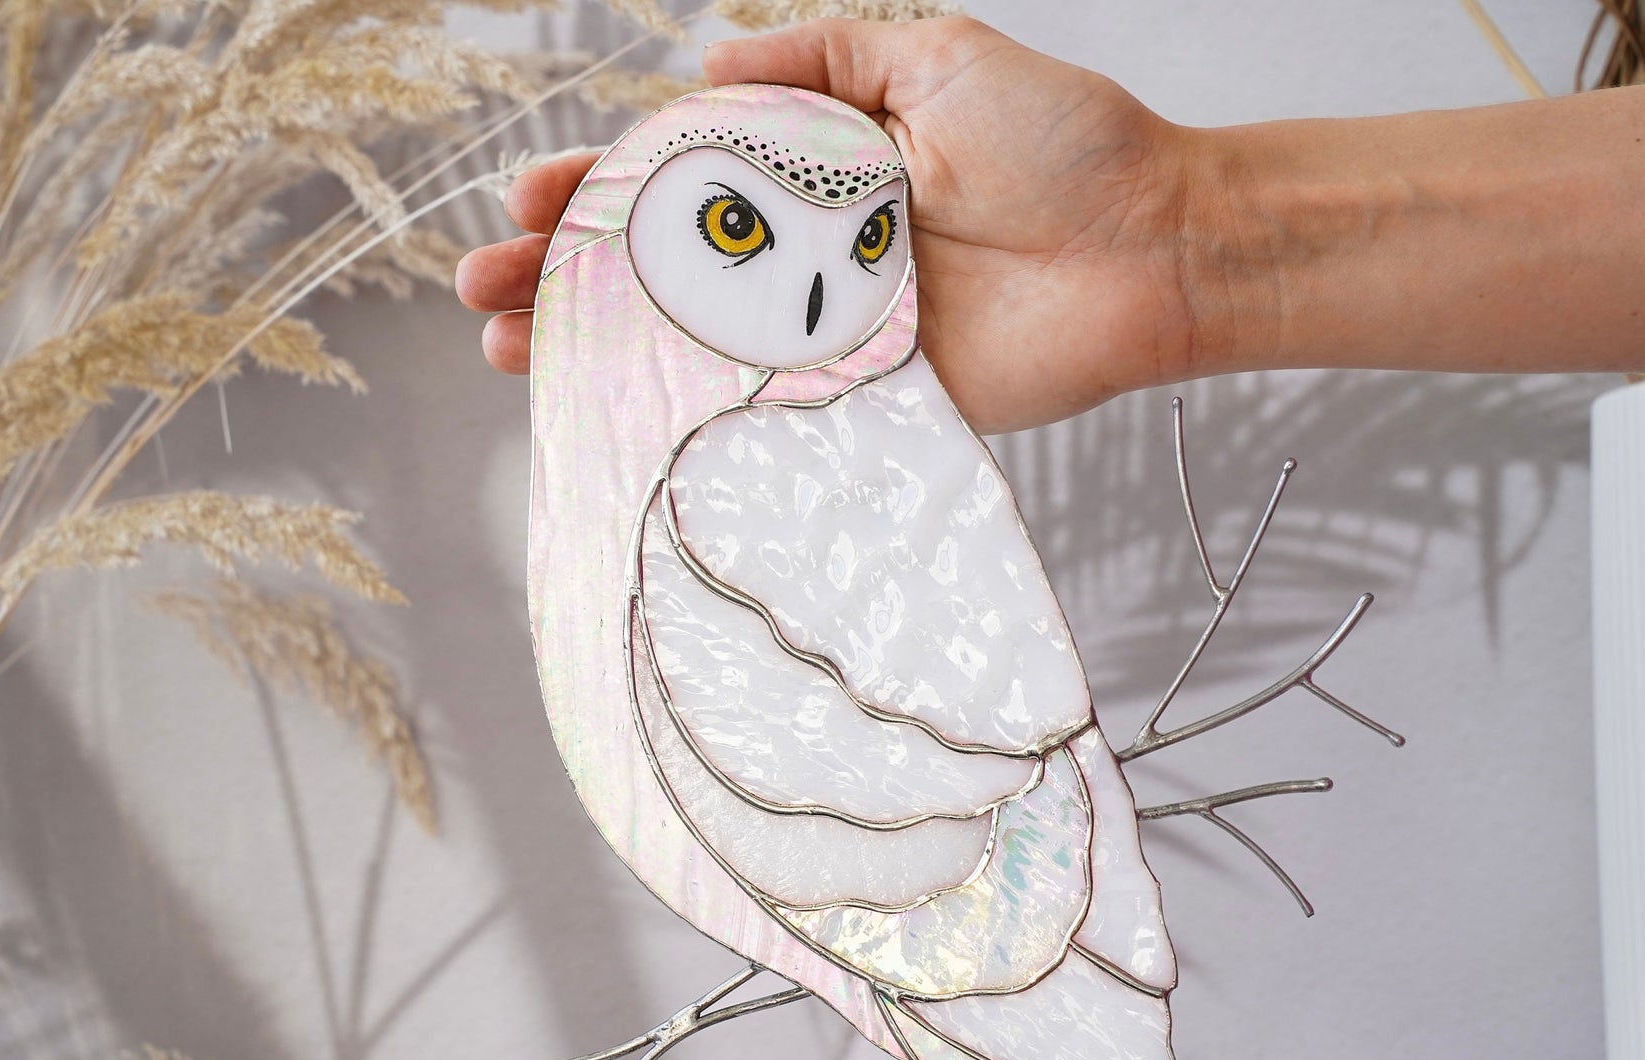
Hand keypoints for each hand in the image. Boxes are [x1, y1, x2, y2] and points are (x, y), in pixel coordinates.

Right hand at [456, 17, 1207, 433]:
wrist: (1155, 246)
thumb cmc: (1065, 140)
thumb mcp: (935, 58)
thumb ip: (823, 56)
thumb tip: (707, 69)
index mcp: (818, 168)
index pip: (680, 177)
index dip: (599, 188)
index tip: (532, 198)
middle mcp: (811, 253)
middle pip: (665, 267)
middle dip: (568, 275)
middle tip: (488, 288)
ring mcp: (833, 331)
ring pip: (695, 345)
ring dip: (599, 349)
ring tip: (515, 349)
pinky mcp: (873, 398)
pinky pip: (771, 408)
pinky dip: (696, 417)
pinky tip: (620, 418)